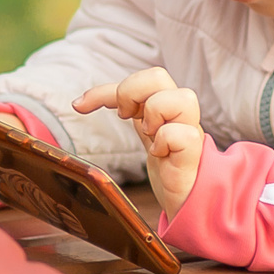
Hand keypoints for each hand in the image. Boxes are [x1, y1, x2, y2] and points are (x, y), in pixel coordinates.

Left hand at [75, 67, 205, 216]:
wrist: (187, 198)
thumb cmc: (167, 166)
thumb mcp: (145, 131)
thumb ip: (130, 109)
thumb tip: (80, 102)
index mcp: (168, 103)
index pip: (140, 78)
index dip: (105, 88)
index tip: (79, 106)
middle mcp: (180, 111)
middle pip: (158, 76)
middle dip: (130, 93)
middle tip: (124, 117)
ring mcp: (190, 129)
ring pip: (179, 98)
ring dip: (154, 114)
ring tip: (149, 134)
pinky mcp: (193, 151)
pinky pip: (180, 133)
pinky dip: (163, 141)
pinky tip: (159, 153)